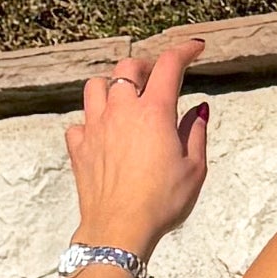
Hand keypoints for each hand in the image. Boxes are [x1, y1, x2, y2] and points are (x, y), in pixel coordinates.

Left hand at [64, 31, 210, 259]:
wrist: (119, 229)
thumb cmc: (161, 202)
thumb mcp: (194, 169)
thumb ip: (196, 134)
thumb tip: (198, 111)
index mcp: (154, 112)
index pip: (169, 65)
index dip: (184, 51)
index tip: (195, 48)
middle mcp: (121, 111)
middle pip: (127, 67)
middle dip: (144, 66)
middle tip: (155, 78)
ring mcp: (95, 127)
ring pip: (95, 86)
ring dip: (111, 85)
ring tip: (124, 99)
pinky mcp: (79, 147)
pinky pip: (80, 122)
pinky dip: (92, 121)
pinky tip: (103, 133)